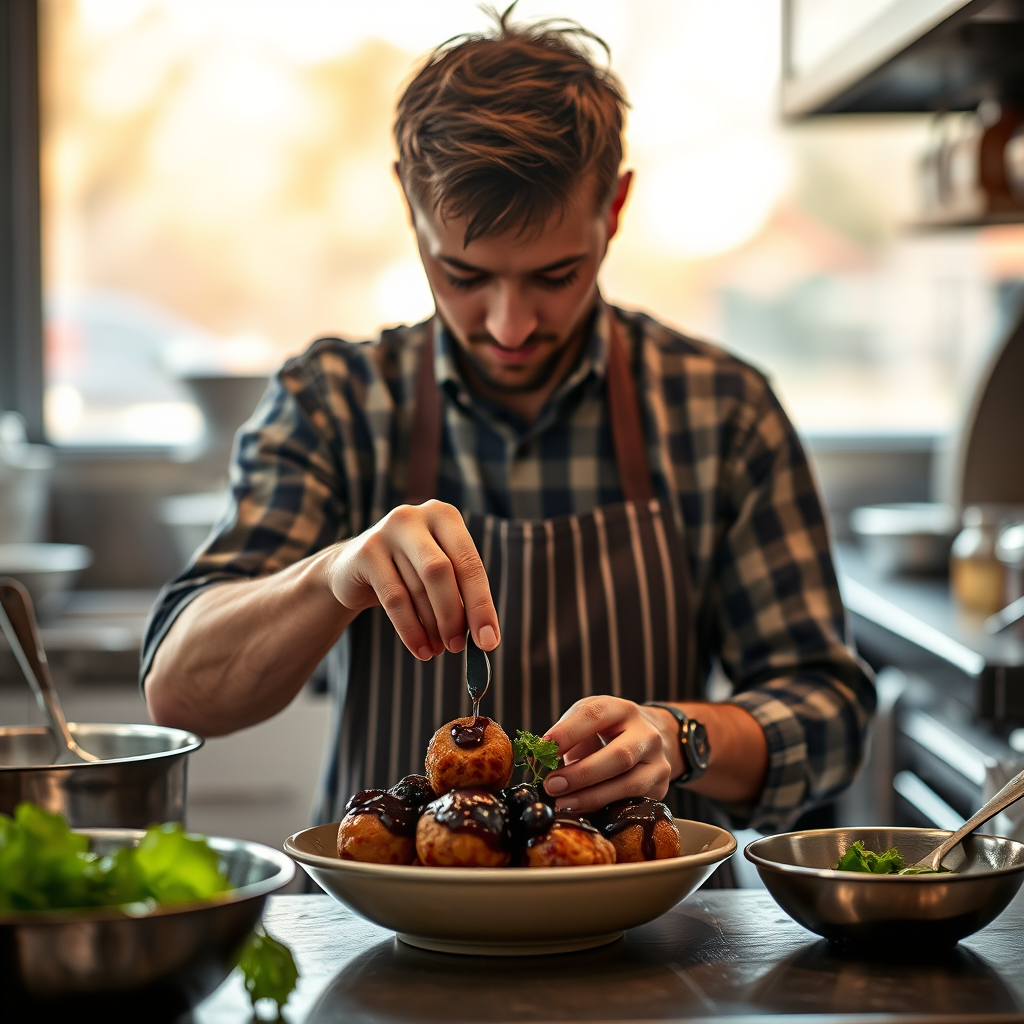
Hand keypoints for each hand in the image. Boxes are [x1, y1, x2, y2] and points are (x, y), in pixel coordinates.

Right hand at [324, 500, 499, 659]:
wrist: (352, 567)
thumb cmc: (408, 572)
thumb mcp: (439, 574)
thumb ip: (462, 595)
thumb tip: (484, 636)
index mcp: (445, 516)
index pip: (470, 563)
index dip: (482, 605)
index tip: (490, 641)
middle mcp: (416, 516)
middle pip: (441, 571)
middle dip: (454, 615)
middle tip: (459, 647)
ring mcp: (387, 531)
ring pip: (418, 587)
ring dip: (433, 627)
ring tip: (440, 649)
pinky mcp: (365, 552)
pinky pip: (394, 599)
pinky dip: (410, 629)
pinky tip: (420, 649)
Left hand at [539, 696, 680, 812]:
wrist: (647, 740)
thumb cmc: (607, 731)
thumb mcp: (585, 722)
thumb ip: (562, 738)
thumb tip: (538, 763)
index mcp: (622, 710)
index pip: (595, 715)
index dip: (567, 732)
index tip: (543, 749)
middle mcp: (646, 734)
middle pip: (619, 756)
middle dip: (582, 774)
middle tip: (552, 786)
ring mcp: (658, 763)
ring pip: (629, 785)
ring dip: (592, 797)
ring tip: (562, 803)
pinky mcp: (660, 788)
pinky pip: (633, 803)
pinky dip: (604, 809)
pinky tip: (583, 810)